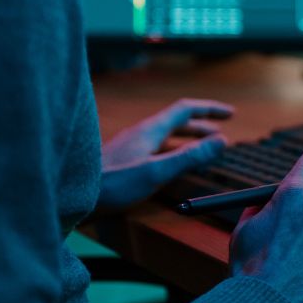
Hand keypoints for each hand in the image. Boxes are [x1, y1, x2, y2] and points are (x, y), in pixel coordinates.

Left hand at [98, 98, 233, 212]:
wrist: (72, 192)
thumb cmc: (112, 183)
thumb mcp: (157, 171)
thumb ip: (190, 156)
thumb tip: (221, 141)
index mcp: (150, 130)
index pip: (186, 110)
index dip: (209, 110)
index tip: (230, 114)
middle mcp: (141, 133)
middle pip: (176, 122)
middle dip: (201, 126)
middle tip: (220, 135)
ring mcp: (130, 146)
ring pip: (165, 136)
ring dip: (187, 140)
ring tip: (201, 150)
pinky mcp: (123, 160)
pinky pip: (155, 148)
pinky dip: (172, 152)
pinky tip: (171, 164)